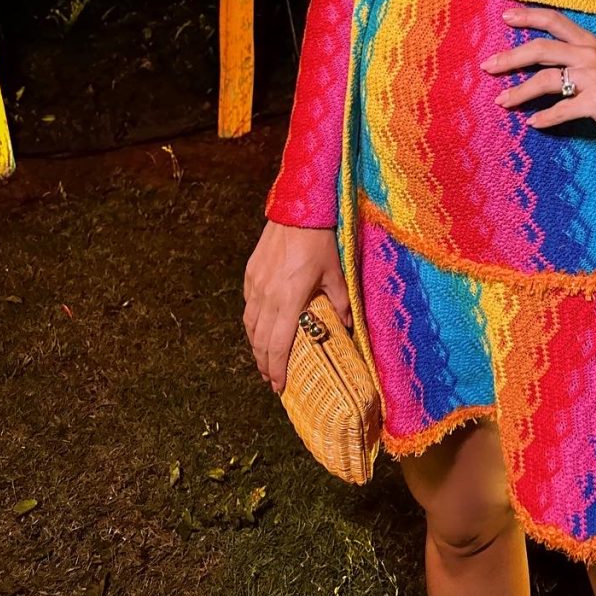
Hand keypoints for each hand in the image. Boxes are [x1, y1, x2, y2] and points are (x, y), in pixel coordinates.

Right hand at [243, 222, 352, 393]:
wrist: (297, 210)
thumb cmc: (320, 241)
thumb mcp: (336, 273)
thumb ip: (340, 302)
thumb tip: (348, 326)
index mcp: (289, 299)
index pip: (278, 344)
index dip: (277, 368)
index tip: (278, 386)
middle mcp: (267, 295)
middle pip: (260, 340)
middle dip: (264, 363)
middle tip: (271, 379)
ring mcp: (256, 284)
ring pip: (250, 325)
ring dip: (255, 346)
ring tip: (263, 360)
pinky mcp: (250, 273)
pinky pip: (248, 306)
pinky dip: (252, 323)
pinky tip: (259, 328)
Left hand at [481, 4, 595, 155]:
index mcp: (591, 43)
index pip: (555, 21)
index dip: (529, 15)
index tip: (505, 16)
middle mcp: (590, 55)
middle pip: (541, 49)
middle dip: (510, 57)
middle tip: (487, 66)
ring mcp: (594, 79)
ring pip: (547, 80)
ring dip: (520, 92)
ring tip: (502, 101)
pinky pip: (564, 109)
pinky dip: (546, 118)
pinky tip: (533, 124)